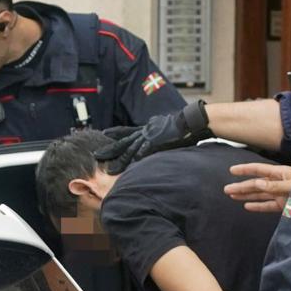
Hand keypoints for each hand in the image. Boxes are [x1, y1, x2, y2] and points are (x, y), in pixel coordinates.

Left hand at [94, 100, 210, 173]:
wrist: (193, 121)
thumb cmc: (183, 128)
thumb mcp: (165, 132)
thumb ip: (156, 139)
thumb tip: (152, 146)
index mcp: (147, 128)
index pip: (127, 131)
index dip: (115, 132)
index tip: (105, 134)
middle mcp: (146, 131)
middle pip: (123, 141)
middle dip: (110, 149)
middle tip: (96, 155)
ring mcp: (151, 135)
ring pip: (131, 148)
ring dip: (120, 159)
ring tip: (109, 169)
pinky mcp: (158, 141)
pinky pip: (145, 150)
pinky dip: (138, 156)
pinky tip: (130, 163)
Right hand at [224, 163, 290, 212]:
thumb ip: (276, 185)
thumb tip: (258, 183)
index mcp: (280, 173)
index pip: (259, 169)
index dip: (245, 170)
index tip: (232, 170)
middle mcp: (278, 183)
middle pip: (255, 184)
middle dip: (241, 186)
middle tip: (227, 189)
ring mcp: (280, 194)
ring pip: (259, 194)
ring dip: (245, 195)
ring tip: (233, 196)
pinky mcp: (283, 205)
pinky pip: (268, 205)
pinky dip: (257, 206)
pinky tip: (247, 206)